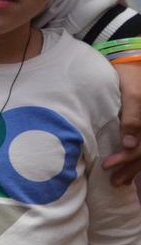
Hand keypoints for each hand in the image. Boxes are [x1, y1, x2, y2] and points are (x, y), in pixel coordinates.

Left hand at [104, 61, 140, 184]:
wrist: (132, 62)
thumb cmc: (129, 75)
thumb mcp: (132, 92)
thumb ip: (132, 117)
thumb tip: (129, 144)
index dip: (127, 158)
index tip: (108, 165)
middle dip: (129, 168)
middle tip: (112, 180)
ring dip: (133, 168)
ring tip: (118, 182)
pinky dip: (136, 161)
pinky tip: (128, 171)